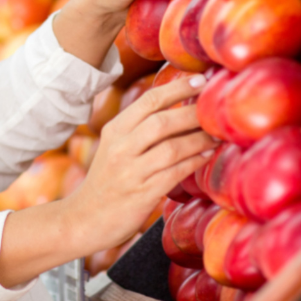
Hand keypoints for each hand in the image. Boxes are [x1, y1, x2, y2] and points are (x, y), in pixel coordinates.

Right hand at [62, 75, 214, 252]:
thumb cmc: (107, 181)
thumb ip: (139, 129)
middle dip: (193, 113)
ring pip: (171, 147)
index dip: (177, 89)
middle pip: (162, 121)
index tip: (200, 81)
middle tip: (214, 108)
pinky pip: (174, 173)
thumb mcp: (115, 148)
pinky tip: (206, 156)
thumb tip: (180, 109)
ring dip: (199, 140)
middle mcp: (120, 147)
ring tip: (217, 135)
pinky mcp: (141, 193)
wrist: (83, 219)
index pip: (148, 101)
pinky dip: (194, 162)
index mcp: (115, 130)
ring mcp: (130, 171)